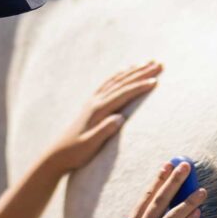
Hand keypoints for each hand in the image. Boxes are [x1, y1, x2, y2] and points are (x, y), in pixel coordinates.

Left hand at [45, 61, 161, 174]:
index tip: (155, 81)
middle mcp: (95, 102)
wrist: (57, 154)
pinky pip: (108, 84)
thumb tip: (120, 119)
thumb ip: (104, 131)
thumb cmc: (75, 153)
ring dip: (133, 71)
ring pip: (116, 80)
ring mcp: (93, 101)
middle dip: (141, 72)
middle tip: (159, 64)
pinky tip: (126, 71)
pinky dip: (119, 75)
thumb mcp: (90, 145)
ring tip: (148, 63)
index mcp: (98, 110)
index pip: (123, 94)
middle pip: (122, 82)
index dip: (139, 87)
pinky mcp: (91, 104)